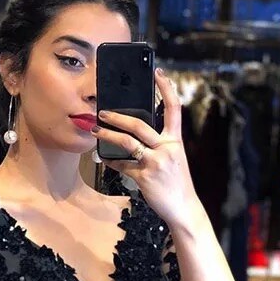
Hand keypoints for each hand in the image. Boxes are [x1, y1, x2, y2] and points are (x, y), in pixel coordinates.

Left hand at [92, 68, 202, 231]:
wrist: (183, 208)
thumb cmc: (176, 183)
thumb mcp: (174, 159)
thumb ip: (160, 146)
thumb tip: (137, 135)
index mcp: (176, 141)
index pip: (174, 108)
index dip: (166, 88)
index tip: (157, 72)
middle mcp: (167, 148)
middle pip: (140, 125)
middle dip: (118, 117)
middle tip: (103, 112)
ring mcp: (155, 163)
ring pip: (128, 143)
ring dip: (108, 135)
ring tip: (96, 131)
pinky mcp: (145, 177)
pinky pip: (123, 166)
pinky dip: (111, 161)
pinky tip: (103, 158)